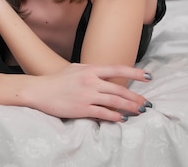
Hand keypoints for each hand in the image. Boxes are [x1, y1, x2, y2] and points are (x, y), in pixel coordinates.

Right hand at [26, 63, 151, 120]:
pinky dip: (115, 116)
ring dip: (130, 107)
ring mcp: (87, 95)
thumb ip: (91, 70)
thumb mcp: (75, 69)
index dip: (135, 72)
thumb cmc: (56, 80)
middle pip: (119, 89)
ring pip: (115, 102)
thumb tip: (104, 74)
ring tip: (140, 111)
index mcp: (90, 69)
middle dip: (136, 96)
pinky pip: (103, 113)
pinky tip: (122, 119)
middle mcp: (91, 81)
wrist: (39, 91)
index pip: (117, 69)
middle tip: (146, 102)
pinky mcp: (82, 108)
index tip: (148, 76)